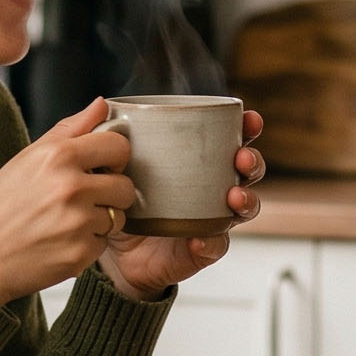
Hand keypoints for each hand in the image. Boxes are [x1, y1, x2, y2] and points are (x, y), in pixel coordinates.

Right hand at [0, 98, 137, 306]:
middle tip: (83, 200)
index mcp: (58, 156)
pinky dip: (87, 245)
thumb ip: (70, 129)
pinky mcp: (80, 254)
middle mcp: (71, 187)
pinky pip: (103, 244)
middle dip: (111, 194)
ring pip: (118, 217)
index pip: (119, 146)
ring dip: (100, 221)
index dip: (114, 158)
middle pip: (126, 186)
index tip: (102, 167)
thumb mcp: (28, 158)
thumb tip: (102, 104)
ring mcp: (77, 223)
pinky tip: (60, 242)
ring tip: (67, 222)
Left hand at [98, 109, 265, 301]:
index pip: (230, 140)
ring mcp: (211, 219)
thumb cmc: (120, 202)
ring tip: (233, 196)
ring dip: (246, 199)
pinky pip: (216, 245)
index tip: (249, 119)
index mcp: (197, 162)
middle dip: (252, 161)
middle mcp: (211, 188)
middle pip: (247, 171)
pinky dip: (212, 241)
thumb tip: (102, 103)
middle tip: (241, 158)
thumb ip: (105, 137)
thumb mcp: (110, 167)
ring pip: (244, 208)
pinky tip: (201, 238)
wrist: (113, 252)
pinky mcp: (202, 248)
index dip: (247, 129)